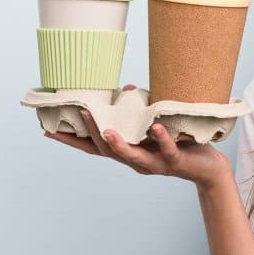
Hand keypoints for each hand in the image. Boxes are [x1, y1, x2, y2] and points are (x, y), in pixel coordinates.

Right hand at [43, 84, 231, 186]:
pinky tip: (155, 127)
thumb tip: (126, 88)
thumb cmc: (177, 143)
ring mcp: (154, 163)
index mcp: (127, 152)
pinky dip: (160, 138)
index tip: (47, 130)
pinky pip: (166, 150)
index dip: (72, 139)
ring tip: (106, 130)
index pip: (93, 146)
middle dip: (90, 133)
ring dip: (117, 144)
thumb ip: (138, 111)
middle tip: (78, 113)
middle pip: (106, 150)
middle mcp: (135, 161)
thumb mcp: (153, 124)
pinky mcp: (175, 161)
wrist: (206, 167)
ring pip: (131, 156)